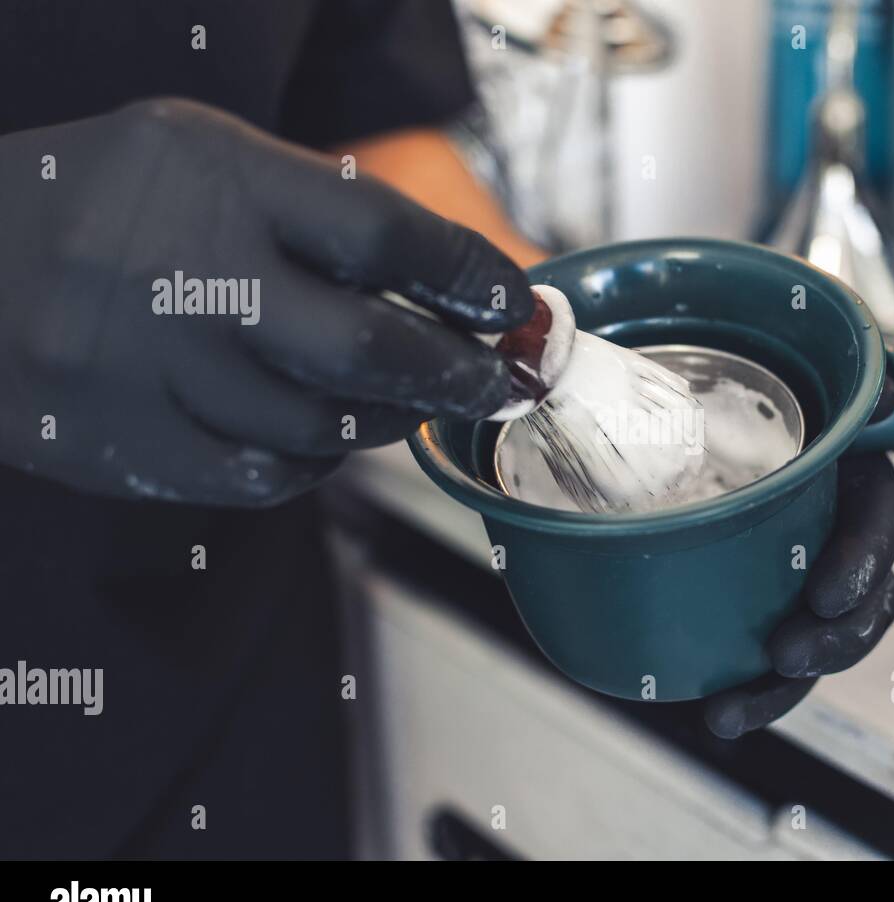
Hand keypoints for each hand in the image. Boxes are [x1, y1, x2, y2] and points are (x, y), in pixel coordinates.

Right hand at [0, 98, 532, 505]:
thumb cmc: (104, 205)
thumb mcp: (203, 156)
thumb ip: (318, 209)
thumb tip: (454, 283)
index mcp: (213, 176)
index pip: (382, 232)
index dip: (467, 277)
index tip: (511, 304)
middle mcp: (180, 272)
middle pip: (365, 350)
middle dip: (456, 375)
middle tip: (498, 383)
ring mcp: (145, 367)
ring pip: (319, 426)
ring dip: (380, 418)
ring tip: (394, 398)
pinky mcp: (122, 443)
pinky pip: (262, 476)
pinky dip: (308, 460)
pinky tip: (312, 431)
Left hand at [703, 418, 893, 738]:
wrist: (730, 412)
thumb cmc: (781, 388)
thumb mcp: (817, 374)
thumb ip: (849, 388)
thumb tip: (884, 399)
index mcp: (862, 486)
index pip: (878, 530)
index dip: (860, 566)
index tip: (825, 595)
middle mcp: (846, 542)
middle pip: (864, 609)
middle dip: (831, 644)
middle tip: (785, 655)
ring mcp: (812, 581)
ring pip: (820, 649)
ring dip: (781, 690)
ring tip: (727, 714)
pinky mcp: (776, 608)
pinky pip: (777, 660)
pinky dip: (750, 691)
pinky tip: (715, 713)